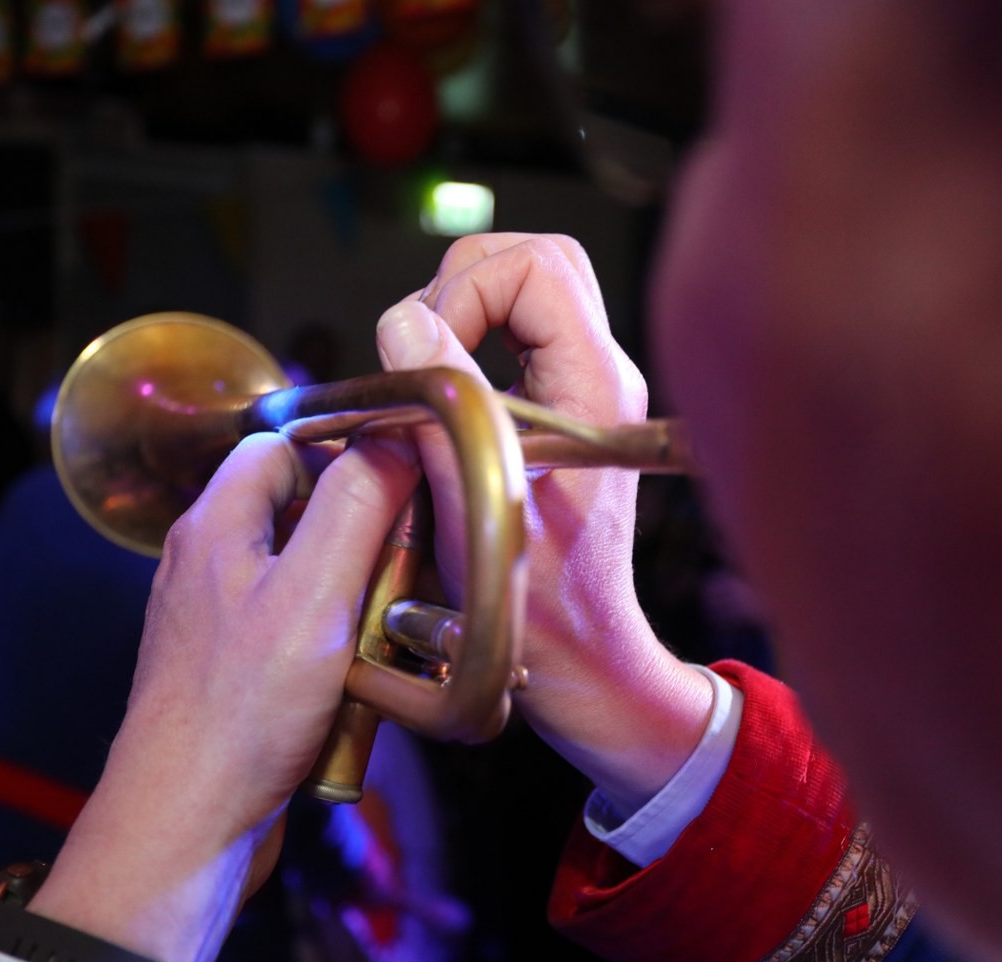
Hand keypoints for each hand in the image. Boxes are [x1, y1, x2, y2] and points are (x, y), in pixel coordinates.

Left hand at [28, 432, 417, 961]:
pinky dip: (339, 653)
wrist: (187, 825)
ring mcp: (220, 622)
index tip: (403, 484)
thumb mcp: (314, 594)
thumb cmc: (240, 713)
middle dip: (363, 537)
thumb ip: (356, 506)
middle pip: (302, 512)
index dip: (344, 454)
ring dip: (358, 601)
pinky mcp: (236, 673)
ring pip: (309, 578)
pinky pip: (302, 637)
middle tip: (404, 572)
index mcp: (216, 526)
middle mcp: (210, 565)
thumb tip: (397, 436)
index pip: (282, 445)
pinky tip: (363, 686)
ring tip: (388, 634)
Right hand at [376, 234, 712, 812]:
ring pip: (526, 291)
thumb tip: (401, 321)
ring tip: (422, 378)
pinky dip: (468, 343)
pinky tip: (438, 404)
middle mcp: (600, 374)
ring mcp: (585, 388)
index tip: (419, 352)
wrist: (585, 662)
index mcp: (594, 387)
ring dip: (461, 313)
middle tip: (416, 349)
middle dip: (460, 283)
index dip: (461, 290)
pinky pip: (517, 336)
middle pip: (535, 260)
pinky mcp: (563, 408)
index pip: (533, 266)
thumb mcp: (479, 503)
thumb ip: (443, 406)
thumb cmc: (540, 608)